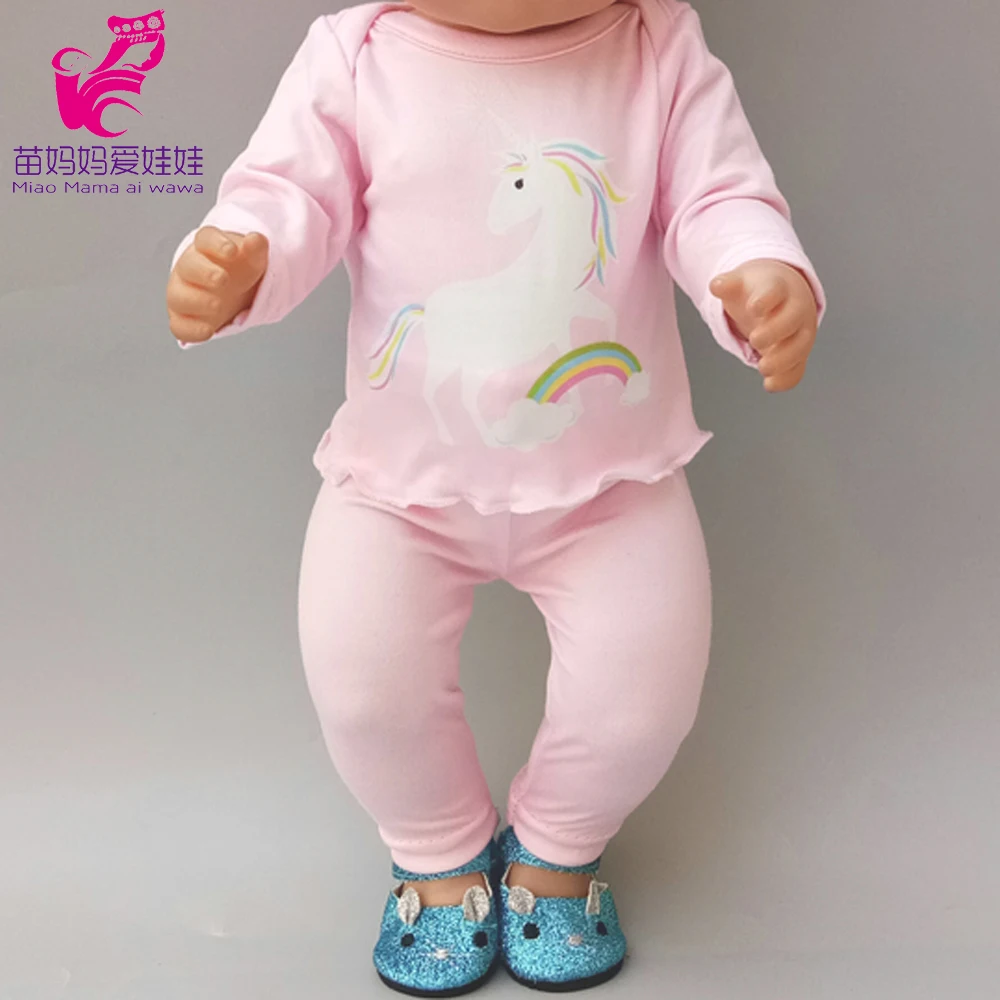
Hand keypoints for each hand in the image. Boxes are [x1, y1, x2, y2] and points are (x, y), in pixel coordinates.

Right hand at [166, 226, 269, 343]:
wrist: (234, 290)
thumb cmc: (239, 268)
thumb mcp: (253, 258)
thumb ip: (256, 249)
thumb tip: (255, 239)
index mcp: (205, 247)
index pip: (205, 239)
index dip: (216, 243)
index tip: (232, 251)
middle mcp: (189, 268)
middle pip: (188, 266)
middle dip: (204, 272)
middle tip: (223, 280)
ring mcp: (183, 293)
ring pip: (178, 296)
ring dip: (196, 301)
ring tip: (218, 305)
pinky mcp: (183, 318)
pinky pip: (179, 325)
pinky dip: (191, 330)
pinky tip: (208, 331)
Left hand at [709, 259, 818, 391]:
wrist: (783, 296)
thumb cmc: (759, 291)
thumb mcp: (741, 283)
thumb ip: (728, 285)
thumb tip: (715, 285)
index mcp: (778, 288)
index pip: (775, 291)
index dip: (765, 300)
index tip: (753, 309)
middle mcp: (795, 309)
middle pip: (792, 320)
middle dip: (775, 331)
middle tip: (754, 340)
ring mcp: (799, 332)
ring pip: (800, 346)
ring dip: (783, 360)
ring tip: (763, 367)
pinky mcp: (798, 353)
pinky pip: (798, 368)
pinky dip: (786, 379)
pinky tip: (769, 385)